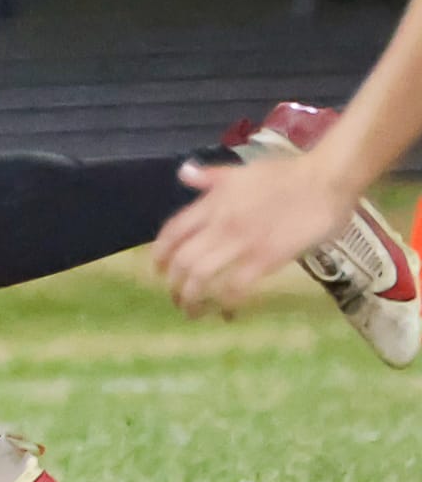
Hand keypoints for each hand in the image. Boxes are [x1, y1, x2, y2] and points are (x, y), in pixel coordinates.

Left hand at [153, 155, 358, 317]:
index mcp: (212, 203)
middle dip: (173, 283)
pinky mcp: (266, 258)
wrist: (323, 181)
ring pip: (202, 274)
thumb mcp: (240, 171)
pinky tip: (227, 310)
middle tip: (175, 297)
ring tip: (192, 310)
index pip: (173, 230)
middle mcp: (220, 224)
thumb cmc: (285, 174)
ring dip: (192, 296)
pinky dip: (227, 301)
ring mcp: (241, 242)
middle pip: (183, 259)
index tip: (157, 270)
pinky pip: (237, 285)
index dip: (160, 253)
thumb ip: (210, 177)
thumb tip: (183, 173)